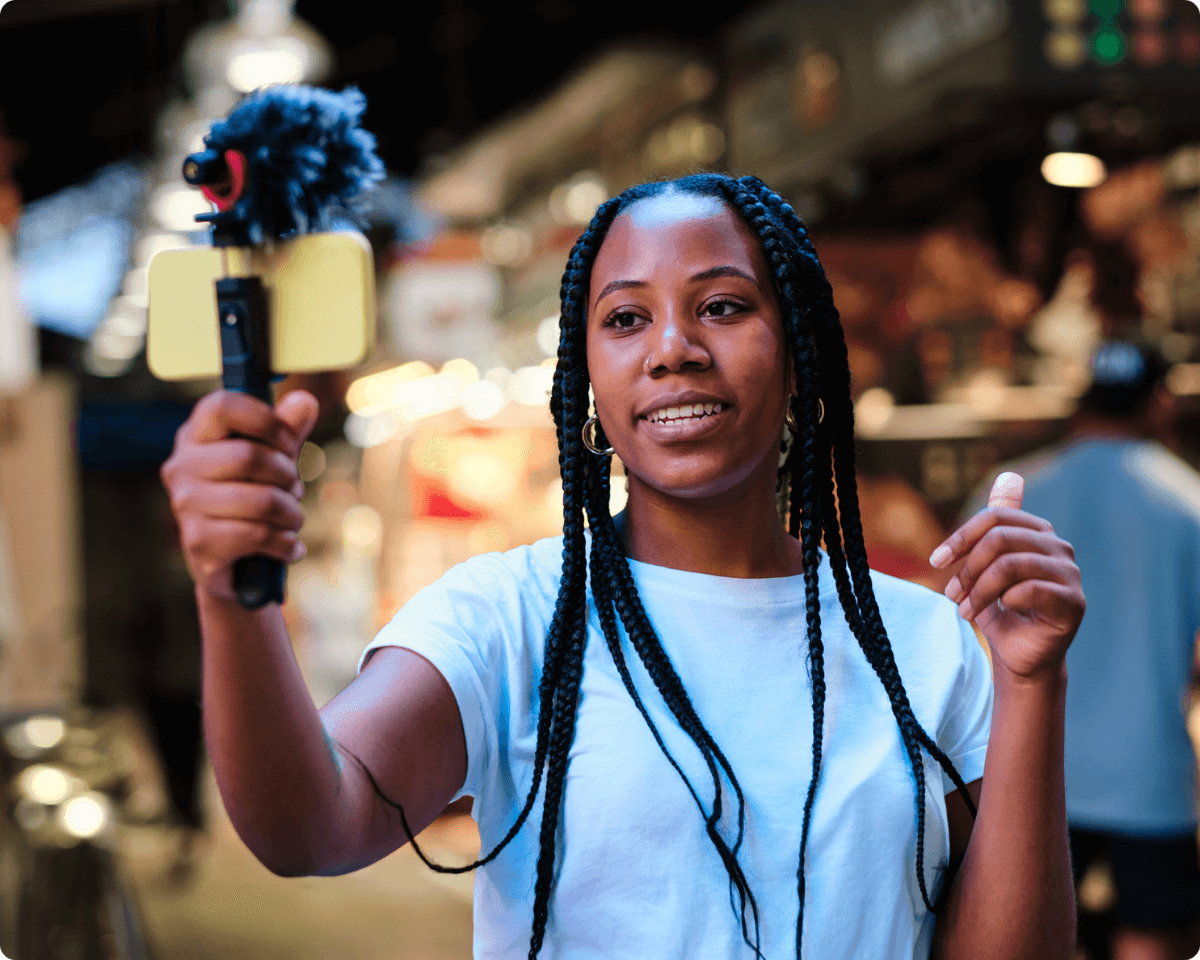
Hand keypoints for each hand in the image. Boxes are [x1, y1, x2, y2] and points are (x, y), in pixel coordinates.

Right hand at [160, 389, 319, 599]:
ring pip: (261, 500)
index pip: (224, 406)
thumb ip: (287, 430)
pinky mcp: (199, 542)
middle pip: (250, 457)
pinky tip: (288, 547)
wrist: (235, 566)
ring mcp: (185, 505)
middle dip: (288, 477)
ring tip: (291, 520)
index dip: (268, 421)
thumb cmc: (252, 500)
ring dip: (292, 514)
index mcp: (196, 436)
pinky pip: (259, 535)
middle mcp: (182, 466)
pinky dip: (286, 543)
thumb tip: (305, 401)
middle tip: (293, 490)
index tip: (288, 443)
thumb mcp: (273, 460)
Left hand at [929, 472, 1084, 682]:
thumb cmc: (999, 609)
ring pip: (1009, 565)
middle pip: (999, 539)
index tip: (935, 561)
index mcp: (1037, 532)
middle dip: (968, 568)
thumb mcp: (986, 564)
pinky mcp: (1072, 603)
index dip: (960, 536)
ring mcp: (1069, 575)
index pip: (994, 517)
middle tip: (952, 595)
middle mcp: (1058, 548)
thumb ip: (993, 524)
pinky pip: (1029, 590)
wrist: (1020, 655)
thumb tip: (1009, 474)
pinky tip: (998, 612)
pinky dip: (1003, 601)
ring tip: (965, 611)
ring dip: (978, 590)